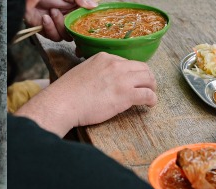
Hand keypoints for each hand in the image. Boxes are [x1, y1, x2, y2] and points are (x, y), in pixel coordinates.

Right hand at [15, 52, 156, 136]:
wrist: (63, 102)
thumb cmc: (66, 92)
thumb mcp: (81, 72)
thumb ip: (95, 72)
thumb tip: (101, 82)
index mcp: (104, 57)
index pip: (125, 62)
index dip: (131, 73)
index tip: (131, 81)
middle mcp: (116, 64)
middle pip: (142, 67)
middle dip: (147, 77)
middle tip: (147, 86)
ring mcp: (122, 79)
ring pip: (148, 78)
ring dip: (152, 87)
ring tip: (151, 95)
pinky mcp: (126, 94)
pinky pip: (148, 94)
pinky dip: (152, 99)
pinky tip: (151, 104)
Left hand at [25, 0, 98, 40]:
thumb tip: (94, 5)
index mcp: (71, 6)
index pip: (82, 18)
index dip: (84, 21)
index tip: (86, 21)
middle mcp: (64, 15)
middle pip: (75, 30)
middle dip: (70, 24)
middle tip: (65, 14)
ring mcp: (54, 23)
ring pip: (64, 36)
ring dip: (58, 24)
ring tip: (52, 12)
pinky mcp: (44, 30)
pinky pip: (52, 37)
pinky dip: (49, 28)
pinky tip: (44, 18)